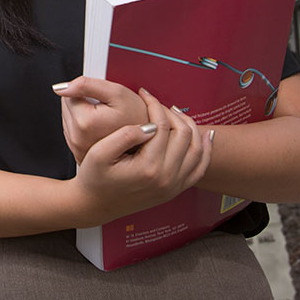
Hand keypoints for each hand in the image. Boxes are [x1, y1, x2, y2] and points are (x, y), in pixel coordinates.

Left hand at [54, 77, 148, 163]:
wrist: (148, 144)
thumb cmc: (138, 119)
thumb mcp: (117, 93)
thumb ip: (87, 84)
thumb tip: (61, 87)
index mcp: (83, 123)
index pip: (69, 94)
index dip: (88, 92)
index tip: (103, 99)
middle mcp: (77, 139)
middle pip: (67, 106)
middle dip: (84, 102)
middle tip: (106, 109)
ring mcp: (77, 148)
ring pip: (70, 117)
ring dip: (84, 113)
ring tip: (105, 118)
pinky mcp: (79, 153)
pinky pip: (74, 131)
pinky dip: (85, 126)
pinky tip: (101, 127)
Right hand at [71, 88, 211, 225]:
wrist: (95, 205)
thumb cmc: (94, 178)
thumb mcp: (99, 154)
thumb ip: (124, 135)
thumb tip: (150, 124)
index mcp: (149, 168)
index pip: (163, 126)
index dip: (154, 105)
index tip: (144, 94)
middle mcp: (167, 179)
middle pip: (184, 134)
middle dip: (171, 113)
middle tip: (156, 104)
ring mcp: (174, 186)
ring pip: (197, 149)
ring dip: (190, 127)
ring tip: (174, 113)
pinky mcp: (175, 190)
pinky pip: (200, 168)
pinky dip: (206, 150)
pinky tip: (206, 136)